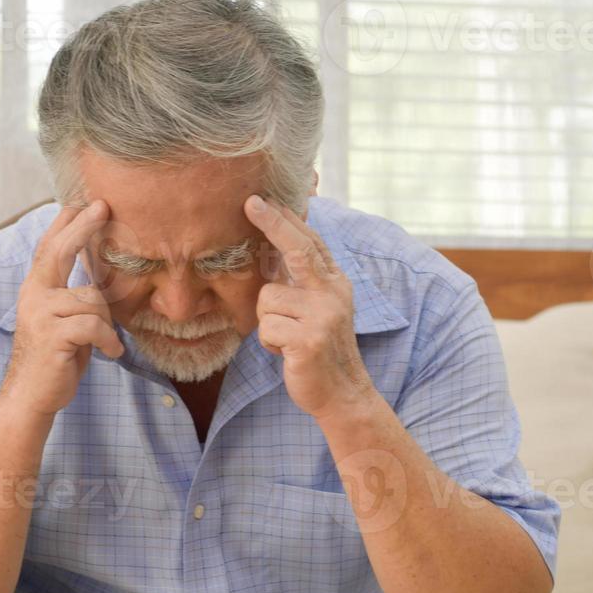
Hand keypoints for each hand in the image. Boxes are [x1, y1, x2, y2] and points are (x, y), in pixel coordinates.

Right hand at [0, 201, 124, 416]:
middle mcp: (34, 295)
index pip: (49, 247)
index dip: (65, 223)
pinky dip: (108, 340)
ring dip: (107, 322)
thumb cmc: (53, 359)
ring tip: (106, 342)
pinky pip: (94, 325)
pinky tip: (110, 353)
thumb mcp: (62, 321)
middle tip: (102, 205)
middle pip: (59, 251)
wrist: (30, 397)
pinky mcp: (53, 335)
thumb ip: (72, 297)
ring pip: (92, 298)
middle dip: (82, 227)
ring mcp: (41, 313)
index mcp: (36, 289)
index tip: (81, 201)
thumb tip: (100, 277)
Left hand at [244, 194, 375, 419]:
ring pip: (267, 298)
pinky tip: (287, 353)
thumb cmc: (318, 348)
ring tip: (287, 338)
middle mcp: (334, 293)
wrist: (342, 394)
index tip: (262, 198)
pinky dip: (269, 343)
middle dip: (272, 224)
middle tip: (250, 202)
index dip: (286, 219)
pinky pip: (266, 327)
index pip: (309, 242)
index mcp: (334, 282)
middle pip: (298, 250)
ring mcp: (324, 316)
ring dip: (267, 323)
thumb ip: (299, 281)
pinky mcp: (309, 339)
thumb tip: (272, 247)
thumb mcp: (315, 309)